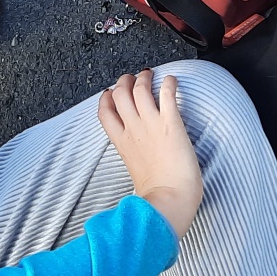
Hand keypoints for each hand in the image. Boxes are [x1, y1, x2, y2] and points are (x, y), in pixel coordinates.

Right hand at [98, 71, 204, 239]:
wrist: (170, 200)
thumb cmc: (157, 195)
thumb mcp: (135, 172)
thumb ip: (133, 158)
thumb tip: (138, 159)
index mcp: (122, 143)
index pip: (105, 112)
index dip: (106, 98)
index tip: (110, 92)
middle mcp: (134, 129)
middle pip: (120, 94)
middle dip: (124, 81)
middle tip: (132, 78)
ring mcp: (151, 124)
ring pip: (140, 89)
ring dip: (144, 78)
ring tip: (149, 75)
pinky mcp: (171, 123)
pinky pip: (166, 93)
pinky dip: (168, 82)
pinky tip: (171, 80)